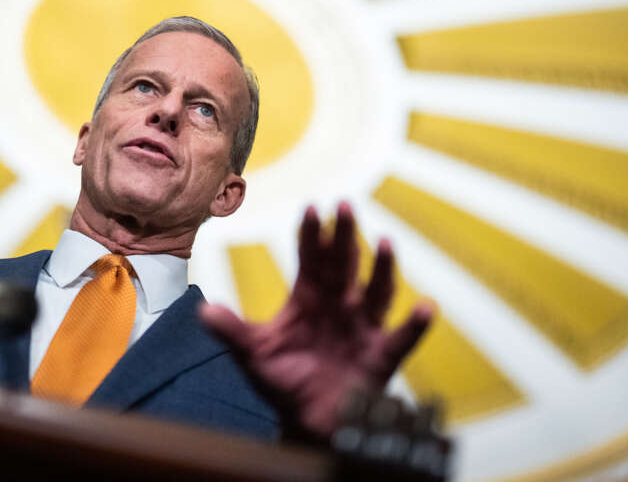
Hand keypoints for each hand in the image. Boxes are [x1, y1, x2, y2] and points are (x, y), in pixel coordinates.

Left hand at [200, 201, 432, 440]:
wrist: (306, 421)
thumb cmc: (283, 381)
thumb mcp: (253, 355)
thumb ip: (231, 331)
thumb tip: (202, 309)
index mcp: (308, 297)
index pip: (310, 258)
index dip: (311, 234)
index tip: (311, 208)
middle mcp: (339, 304)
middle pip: (344, 264)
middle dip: (345, 236)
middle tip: (345, 206)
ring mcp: (362, 327)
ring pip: (375, 291)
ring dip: (382, 268)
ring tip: (384, 243)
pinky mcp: (380, 355)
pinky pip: (401, 338)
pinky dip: (414, 324)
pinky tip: (426, 307)